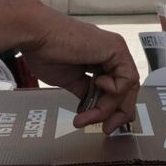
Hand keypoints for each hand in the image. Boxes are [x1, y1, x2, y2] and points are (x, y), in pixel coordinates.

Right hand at [19, 7, 139, 133]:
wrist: (37, 37)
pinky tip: (96, 84)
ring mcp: (115, 51)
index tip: (103, 126)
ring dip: (108, 107)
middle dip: (117, 113)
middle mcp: (111, 54)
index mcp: (100, 60)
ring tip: (88, 116)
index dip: (113, 110)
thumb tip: (93, 107)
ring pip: (127, 88)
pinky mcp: (116, 48)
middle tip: (106, 129)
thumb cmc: (45, 53)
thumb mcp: (70, 81)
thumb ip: (85, 91)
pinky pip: (127, 78)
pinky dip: (113, 90)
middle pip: (127, 90)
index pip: (118, 89)